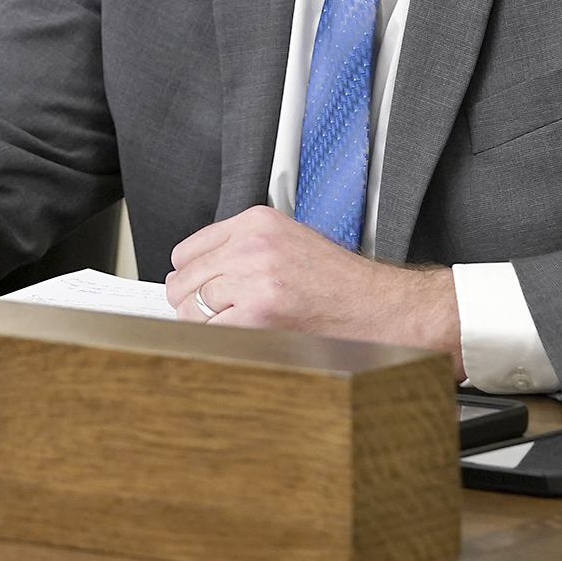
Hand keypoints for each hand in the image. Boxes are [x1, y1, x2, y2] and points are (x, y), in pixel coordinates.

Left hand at [164, 206, 462, 376]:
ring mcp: (255, 278)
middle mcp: (252, 245)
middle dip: (191, 300)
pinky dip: (217, 339)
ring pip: (191, 306)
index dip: (191, 275)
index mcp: (256, 222)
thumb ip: (243, 247)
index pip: (187, 249)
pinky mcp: (260, 312)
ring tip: (232, 325)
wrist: (378, 306)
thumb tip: (201, 270)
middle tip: (211, 313)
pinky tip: (240, 336)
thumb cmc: (339, 281)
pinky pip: (210, 330)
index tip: (196, 288)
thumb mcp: (289, 241)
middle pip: (183, 279)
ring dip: (204, 322)